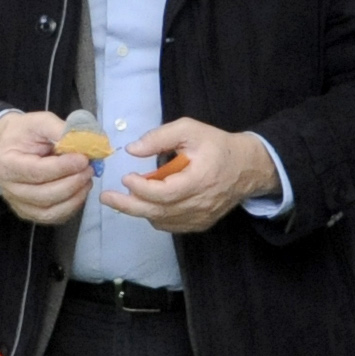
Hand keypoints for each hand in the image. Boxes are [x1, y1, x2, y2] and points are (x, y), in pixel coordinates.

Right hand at [0, 111, 89, 226]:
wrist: (7, 147)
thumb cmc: (24, 133)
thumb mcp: (39, 122)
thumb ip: (60, 130)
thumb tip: (86, 143)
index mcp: (7, 164)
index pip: (38, 172)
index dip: (64, 167)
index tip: (84, 159)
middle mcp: (9, 188)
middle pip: (46, 195)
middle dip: (73, 182)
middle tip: (89, 168)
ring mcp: (18, 204)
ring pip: (51, 211)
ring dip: (75, 197)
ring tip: (87, 179)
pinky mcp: (29, 213)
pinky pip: (53, 217)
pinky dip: (71, 207)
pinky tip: (80, 191)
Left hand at [99, 117, 275, 234]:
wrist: (247, 167)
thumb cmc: (217, 145)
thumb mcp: (189, 130)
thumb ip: (160, 137)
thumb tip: (132, 149)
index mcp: (200, 179)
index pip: (165, 193)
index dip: (142, 188)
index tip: (126, 177)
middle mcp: (201, 203)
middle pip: (159, 212)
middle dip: (129, 205)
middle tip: (107, 197)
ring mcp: (201, 217)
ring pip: (162, 220)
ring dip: (140, 210)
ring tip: (125, 195)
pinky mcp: (200, 224)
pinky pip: (170, 225)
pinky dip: (154, 215)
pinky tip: (147, 202)